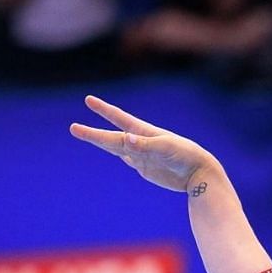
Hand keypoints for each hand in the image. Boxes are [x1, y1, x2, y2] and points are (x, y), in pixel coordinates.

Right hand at [69, 95, 218, 192]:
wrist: (198, 173)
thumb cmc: (185, 155)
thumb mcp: (165, 149)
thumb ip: (144, 145)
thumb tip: (124, 139)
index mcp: (143, 132)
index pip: (118, 119)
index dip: (103, 109)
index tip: (88, 100)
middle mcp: (139, 141)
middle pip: (110, 136)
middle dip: (92, 132)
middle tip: (73, 127)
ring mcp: (141, 155)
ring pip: (115, 146)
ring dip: (99, 141)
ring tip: (82, 133)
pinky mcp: (145, 167)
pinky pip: (127, 157)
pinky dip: (117, 152)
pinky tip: (114, 150)